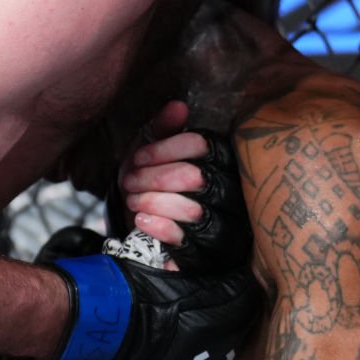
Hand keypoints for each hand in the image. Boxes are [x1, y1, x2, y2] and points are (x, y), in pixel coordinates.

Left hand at [120, 102, 249, 273]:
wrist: (143, 227)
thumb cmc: (151, 184)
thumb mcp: (151, 153)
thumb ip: (163, 128)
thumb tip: (179, 107)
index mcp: (220, 159)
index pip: (201, 145)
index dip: (165, 149)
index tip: (138, 158)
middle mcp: (229, 190)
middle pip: (194, 176)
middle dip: (154, 178)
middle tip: (130, 182)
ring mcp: (223, 223)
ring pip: (192, 209)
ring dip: (153, 201)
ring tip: (133, 201)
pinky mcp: (209, 252)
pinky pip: (187, 239)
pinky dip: (159, 226)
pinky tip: (141, 220)